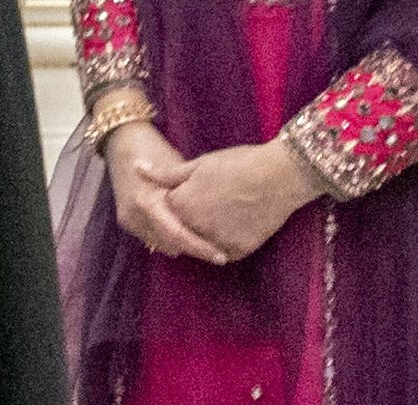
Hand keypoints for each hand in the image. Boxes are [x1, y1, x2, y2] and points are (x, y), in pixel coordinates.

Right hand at [103, 120, 228, 263]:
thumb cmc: (156, 149)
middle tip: (218, 251)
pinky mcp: (127, 222)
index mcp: (150, 202)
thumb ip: (189, 196)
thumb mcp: (177, 171)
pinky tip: (185, 234)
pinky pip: (151, 237)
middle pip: (170, 244)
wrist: (123, 140)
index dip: (200, 248)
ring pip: (161, 245)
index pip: (178, 235)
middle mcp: (137, 217)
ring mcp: (129, 221)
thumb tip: (213, 217)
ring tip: (205, 244)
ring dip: (180, 245)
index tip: (222, 256)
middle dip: (192, 249)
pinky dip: (168, 237)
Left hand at [140, 138, 323, 262]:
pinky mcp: (235, 253)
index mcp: (180, 205)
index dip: (182, 196)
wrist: (281, 175)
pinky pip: (223, 250)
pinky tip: (241, 219)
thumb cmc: (240, 163)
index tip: (199, 187)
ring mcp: (213, 244)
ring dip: (208, 230)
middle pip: (183, 228)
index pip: (167, 208)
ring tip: (229, 207)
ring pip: (202, 241)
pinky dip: (228, 239)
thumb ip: (166, 173)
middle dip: (191, 217)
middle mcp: (192, 229)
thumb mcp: (201, 163)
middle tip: (215, 199)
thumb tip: (137, 168)